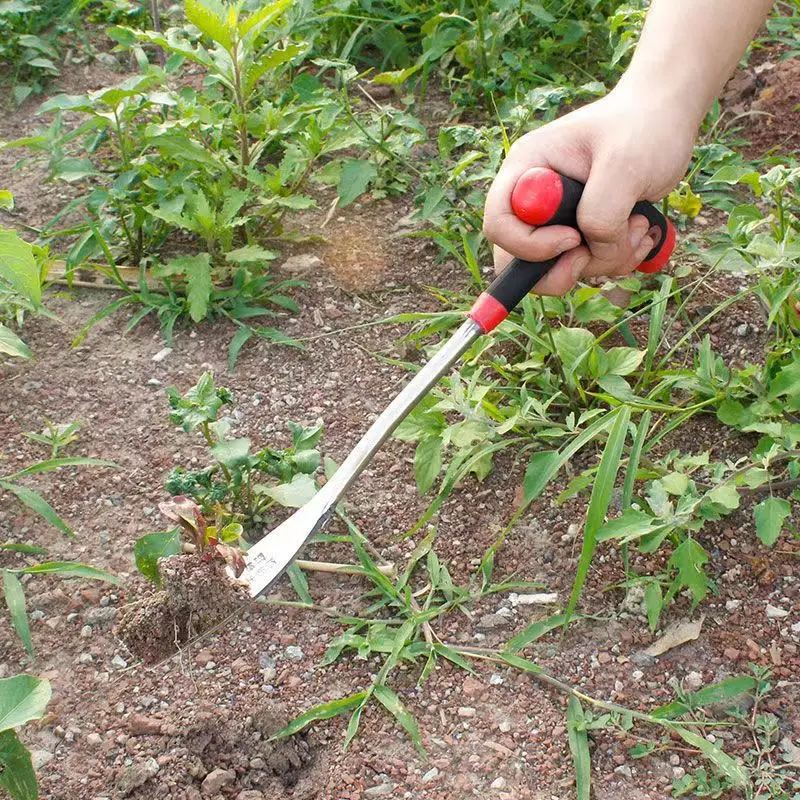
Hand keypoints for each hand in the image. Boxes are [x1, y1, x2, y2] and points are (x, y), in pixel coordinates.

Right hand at [483, 85, 697, 294]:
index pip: (499, 226)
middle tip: (597, 253)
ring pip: (559, 269)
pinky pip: (586, 266)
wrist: (666, 119)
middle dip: (562, 269)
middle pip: (518, 261)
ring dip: (604, 259)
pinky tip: (640, 229)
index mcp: (527, 170)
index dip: (529, 246)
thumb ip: (600, 211)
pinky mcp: (580, 232)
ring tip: (638, 224)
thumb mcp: (624, 164)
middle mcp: (533, 198)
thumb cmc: (643, 127)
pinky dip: (617, 258)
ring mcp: (556, 219)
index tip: (573, 238)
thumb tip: (585, 248)